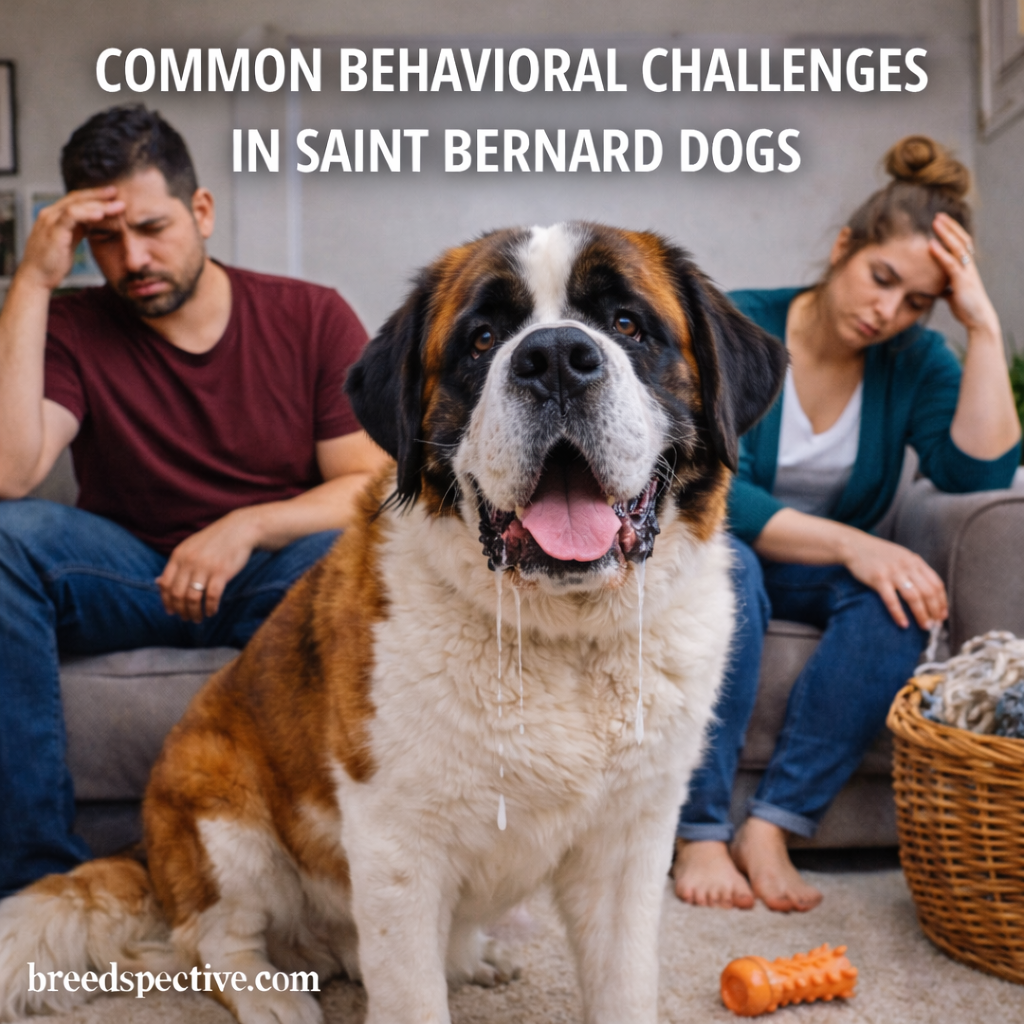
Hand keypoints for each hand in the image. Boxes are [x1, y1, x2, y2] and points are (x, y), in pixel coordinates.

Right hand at [18, 187, 124, 291]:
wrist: (36, 278)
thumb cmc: (52, 263)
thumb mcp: (69, 242)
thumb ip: (78, 230)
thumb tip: (93, 223)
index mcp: (54, 216)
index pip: (75, 199)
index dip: (93, 196)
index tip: (112, 195)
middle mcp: (50, 214)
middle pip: (77, 198)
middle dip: (99, 195)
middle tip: (117, 193)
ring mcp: (51, 221)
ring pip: (77, 204)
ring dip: (99, 204)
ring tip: (117, 206)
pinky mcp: (54, 230)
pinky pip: (72, 216)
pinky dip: (87, 213)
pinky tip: (101, 214)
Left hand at [156, 509, 261, 621]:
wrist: (241, 529)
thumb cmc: (216, 540)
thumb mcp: (191, 548)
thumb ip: (176, 565)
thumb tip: (159, 583)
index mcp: (179, 555)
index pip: (165, 584)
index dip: (167, 601)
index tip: (172, 612)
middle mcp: (189, 561)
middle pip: (178, 594)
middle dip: (180, 610)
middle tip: (186, 618)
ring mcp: (205, 567)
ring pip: (193, 598)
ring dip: (194, 613)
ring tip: (198, 618)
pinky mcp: (222, 572)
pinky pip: (212, 596)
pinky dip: (211, 608)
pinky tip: (212, 612)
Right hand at [841, 532, 946, 629]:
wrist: (853, 545)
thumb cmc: (877, 554)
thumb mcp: (901, 557)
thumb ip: (914, 569)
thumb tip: (927, 591)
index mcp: (915, 561)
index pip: (936, 584)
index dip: (942, 602)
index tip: (942, 615)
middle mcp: (907, 566)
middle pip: (928, 592)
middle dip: (934, 611)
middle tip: (935, 625)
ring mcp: (893, 572)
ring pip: (914, 597)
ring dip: (921, 614)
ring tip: (924, 627)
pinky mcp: (878, 579)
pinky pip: (892, 600)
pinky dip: (899, 614)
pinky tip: (903, 624)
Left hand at [929, 213, 1000, 337]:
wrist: (978, 319)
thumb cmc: (966, 307)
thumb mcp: (953, 294)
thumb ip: (946, 287)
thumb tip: (938, 288)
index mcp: (966, 267)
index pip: (961, 243)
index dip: (952, 232)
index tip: (942, 221)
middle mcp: (969, 266)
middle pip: (961, 240)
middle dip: (950, 227)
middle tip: (938, 215)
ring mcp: (967, 272)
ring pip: (957, 247)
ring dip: (946, 234)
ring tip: (935, 222)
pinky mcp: (962, 281)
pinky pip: (950, 264)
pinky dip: (940, 254)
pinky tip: (931, 245)